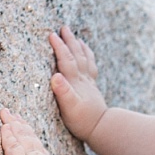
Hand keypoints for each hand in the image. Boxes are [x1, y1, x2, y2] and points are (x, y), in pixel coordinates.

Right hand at [49, 27, 106, 142]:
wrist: (102, 127)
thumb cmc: (82, 120)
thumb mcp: (69, 108)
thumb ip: (63, 92)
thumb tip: (55, 76)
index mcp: (75, 82)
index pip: (66, 60)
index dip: (59, 47)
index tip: (52, 34)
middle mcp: (83, 79)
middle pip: (77, 55)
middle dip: (70, 41)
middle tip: (64, 28)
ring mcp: (89, 83)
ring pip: (85, 59)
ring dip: (79, 47)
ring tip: (76, 37)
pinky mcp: (92, 88)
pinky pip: (90, 67)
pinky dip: (88, 58)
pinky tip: (86, 56)